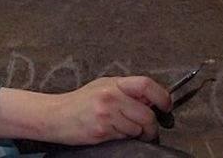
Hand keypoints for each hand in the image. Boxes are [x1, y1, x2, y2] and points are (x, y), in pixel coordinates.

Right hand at [42, 76, 172, 144]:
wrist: (56, 115)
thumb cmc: (80, 103)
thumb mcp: (103, 88)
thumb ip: (126, 91)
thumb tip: (151, 101)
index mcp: (113, 83)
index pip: (146, 84)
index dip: (162, 97)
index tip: (166, 106)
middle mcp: (111, 96)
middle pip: (147, 114)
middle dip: (151, 127)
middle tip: (148, 130)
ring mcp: (106, 113)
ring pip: (138, 129)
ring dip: (136, 134)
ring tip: (123, 130)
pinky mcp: (102, 130)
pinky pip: (125, 137)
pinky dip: (124, 138)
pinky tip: (112, 132)